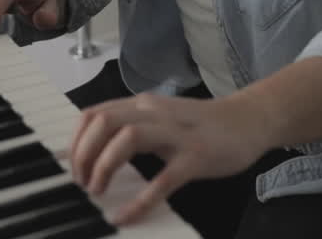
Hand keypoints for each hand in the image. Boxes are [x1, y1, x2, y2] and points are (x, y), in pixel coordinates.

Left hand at [70, 93, 269, 225]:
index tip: (71, 166)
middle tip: (81, 181)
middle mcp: (155, 113)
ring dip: (103, 166)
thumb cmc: (204, 124)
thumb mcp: (162, 119)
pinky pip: (162, 179)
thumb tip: (95, 150)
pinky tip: (126, 216)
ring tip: (97, 190)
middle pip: (104, 121)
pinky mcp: (195, 157)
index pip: (95, 113)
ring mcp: (177, 134)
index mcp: (143, 105)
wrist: (250, 119)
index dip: (76, 141)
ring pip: (127, 139)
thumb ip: (132, 128)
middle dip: (83, 153)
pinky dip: (140, 200)